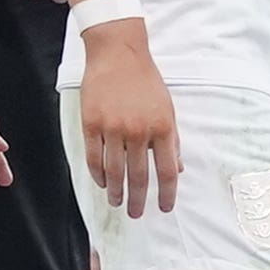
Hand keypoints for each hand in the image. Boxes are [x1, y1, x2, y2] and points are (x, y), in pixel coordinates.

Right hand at [78, 25, 182, 217]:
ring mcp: (113, 128)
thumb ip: (172, 140)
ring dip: (115, 192)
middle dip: (138, 200)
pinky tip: (101, 183)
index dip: (166, 193)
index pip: (166, 170)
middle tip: (137, 214)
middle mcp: (138, 131)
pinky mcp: (91, 125)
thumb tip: (178, 169)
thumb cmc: (146, 82)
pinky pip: (93, 158)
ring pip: (113, 172)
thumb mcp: (168, 108)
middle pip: (138, 176)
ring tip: (117, 202)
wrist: (118, 55)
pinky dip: (97, 175)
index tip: (165, 208)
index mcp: (162, 127)